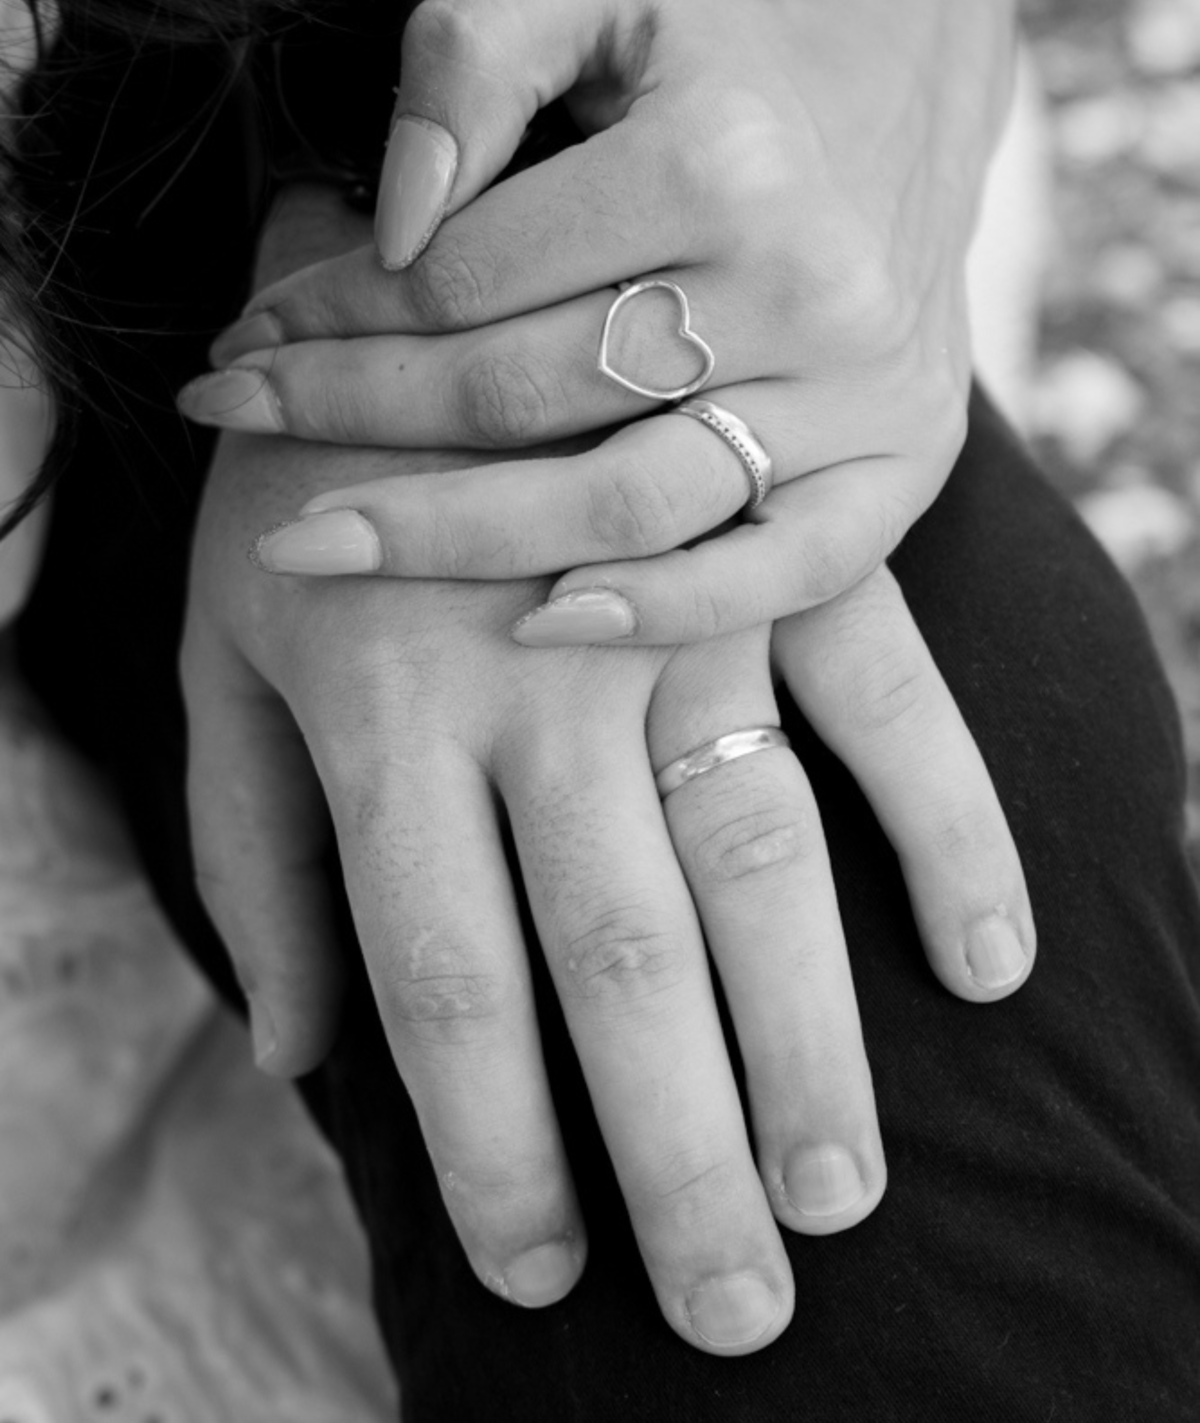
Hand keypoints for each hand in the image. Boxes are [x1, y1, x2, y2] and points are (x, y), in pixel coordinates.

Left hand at [180, 0, 983, 645]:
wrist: (893, 110)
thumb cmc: (713, 60)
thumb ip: (472, 49)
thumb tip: (399, 218)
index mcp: (721, 157)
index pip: (468, 272)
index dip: (331, 311)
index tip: (248, 337)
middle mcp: (802, 286)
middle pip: (523, 395)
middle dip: (346, 415)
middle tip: (228, 426)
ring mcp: (858, 397)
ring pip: (623, 500)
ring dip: (444, 536)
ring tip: (302, 544)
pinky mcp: (900, 473)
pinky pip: (774, 578)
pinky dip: (655, 613)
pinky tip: (533, 625)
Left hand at [183, 420, 1030, 1356]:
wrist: (404, 275)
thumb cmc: (292, 489)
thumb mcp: (228, 659)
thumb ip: (253, 855)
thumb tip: (302, 1060)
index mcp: (389, 719)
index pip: (452, 983)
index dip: (498, 1148)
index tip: (544, 1274)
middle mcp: (543, 680)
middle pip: (621, 954)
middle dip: (678, 1148)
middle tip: (737, 1305)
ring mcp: (676, 606)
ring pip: (760, 856)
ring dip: (810, 1035)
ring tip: (841, 1188)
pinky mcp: (770, 547)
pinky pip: (885, 696)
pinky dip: (944, 826)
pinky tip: (991, 960)